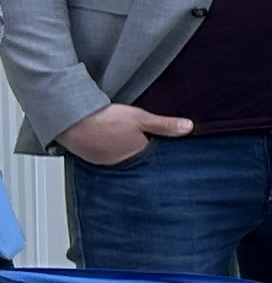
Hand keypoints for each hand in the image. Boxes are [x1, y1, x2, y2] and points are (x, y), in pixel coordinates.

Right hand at [59, 104, 191, 166]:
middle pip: (136, 156)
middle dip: (139, 149)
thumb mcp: (141, 118)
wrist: (71, 121)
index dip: (156, 146)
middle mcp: (121, 163)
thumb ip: (164, 125)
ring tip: (121, 137)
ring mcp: (104, 162)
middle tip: (137, 138)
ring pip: (119, 156)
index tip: (159, 141)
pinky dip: (106, 149)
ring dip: (121, 149)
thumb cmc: (106, 120)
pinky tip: (106, 139)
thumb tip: (188, 128)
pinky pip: (103, 155)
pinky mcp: (90, 158)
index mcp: (137, 156)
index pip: (153, 155)